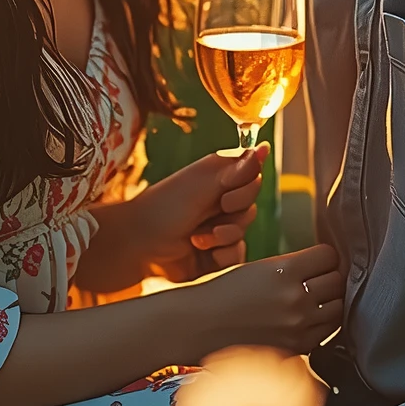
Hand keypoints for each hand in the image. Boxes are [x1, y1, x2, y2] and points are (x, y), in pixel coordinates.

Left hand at [125, 146, 267, 282]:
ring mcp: (216, 230)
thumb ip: (237, 169)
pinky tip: (202, 252)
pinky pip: (237, 257)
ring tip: (198, 238)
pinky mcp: (214, 256)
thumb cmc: (166, 205)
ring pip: (244, 234)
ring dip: (224, 236)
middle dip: (234, 215)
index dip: (246, 190)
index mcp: (217, 179)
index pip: (253, 180)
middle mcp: (218, 203)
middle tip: (214, 213)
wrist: (139, 243)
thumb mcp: (203, 182)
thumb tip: (265, 148)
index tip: (225, 195)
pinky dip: (222, 256)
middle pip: (251, 208)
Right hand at [199, 242, 345, 355]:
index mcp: (283, 271)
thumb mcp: (258, 267)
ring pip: (339, 308)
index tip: (317, 259)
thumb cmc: (223, 292)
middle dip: (329, 277)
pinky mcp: (296, 348)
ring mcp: (297, 327)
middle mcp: (294, 299)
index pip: (329, 255)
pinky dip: (320, 325)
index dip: (324, 255)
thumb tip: (325, 265)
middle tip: (316, 279)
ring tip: (313, 299)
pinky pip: (327, 333)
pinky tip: (304, 319)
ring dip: (329, 302)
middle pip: (338, 281)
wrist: (197, 325)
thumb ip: (292, 266)